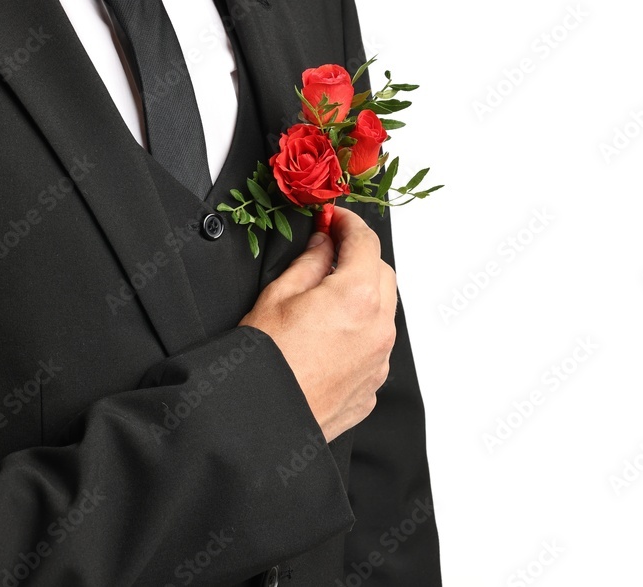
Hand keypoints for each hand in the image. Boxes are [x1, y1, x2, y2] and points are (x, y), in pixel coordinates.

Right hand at [239, 206, 396, 442]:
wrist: (259, 423)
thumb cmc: (263, 362)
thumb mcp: (277, 296)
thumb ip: (309, 262)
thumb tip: (323, 244)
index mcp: (357, 297)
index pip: (366, 243)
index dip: (350, 223)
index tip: (335, 219)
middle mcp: (378, 329)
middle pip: (383, 275)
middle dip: (360, 258)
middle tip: (329, 250)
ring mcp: (378, 362)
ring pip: (383, 313)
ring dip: (362, 296)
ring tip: (325, 297)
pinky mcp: (371, 387)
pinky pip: (374, 347)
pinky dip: (358, 332)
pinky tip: (327, 336)